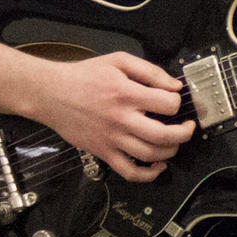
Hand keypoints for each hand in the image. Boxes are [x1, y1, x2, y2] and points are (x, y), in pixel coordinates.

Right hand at [28, 50, 194, 181]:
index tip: (174, 101)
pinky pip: (129, 172)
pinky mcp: (102, 152)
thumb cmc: (84, 75)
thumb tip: (175, 86)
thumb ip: (149, 71)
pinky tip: (158, 166)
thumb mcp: (117, 61)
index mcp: (126, 94)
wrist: (49, 93)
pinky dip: (148, 175)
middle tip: (188, 127)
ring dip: (171, 151)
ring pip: (150, 155)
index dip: (177, 103)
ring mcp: (112, 139)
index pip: (168, 105)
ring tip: (173, 142)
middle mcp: (121, 119)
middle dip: (185, 133)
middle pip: (165, 136)